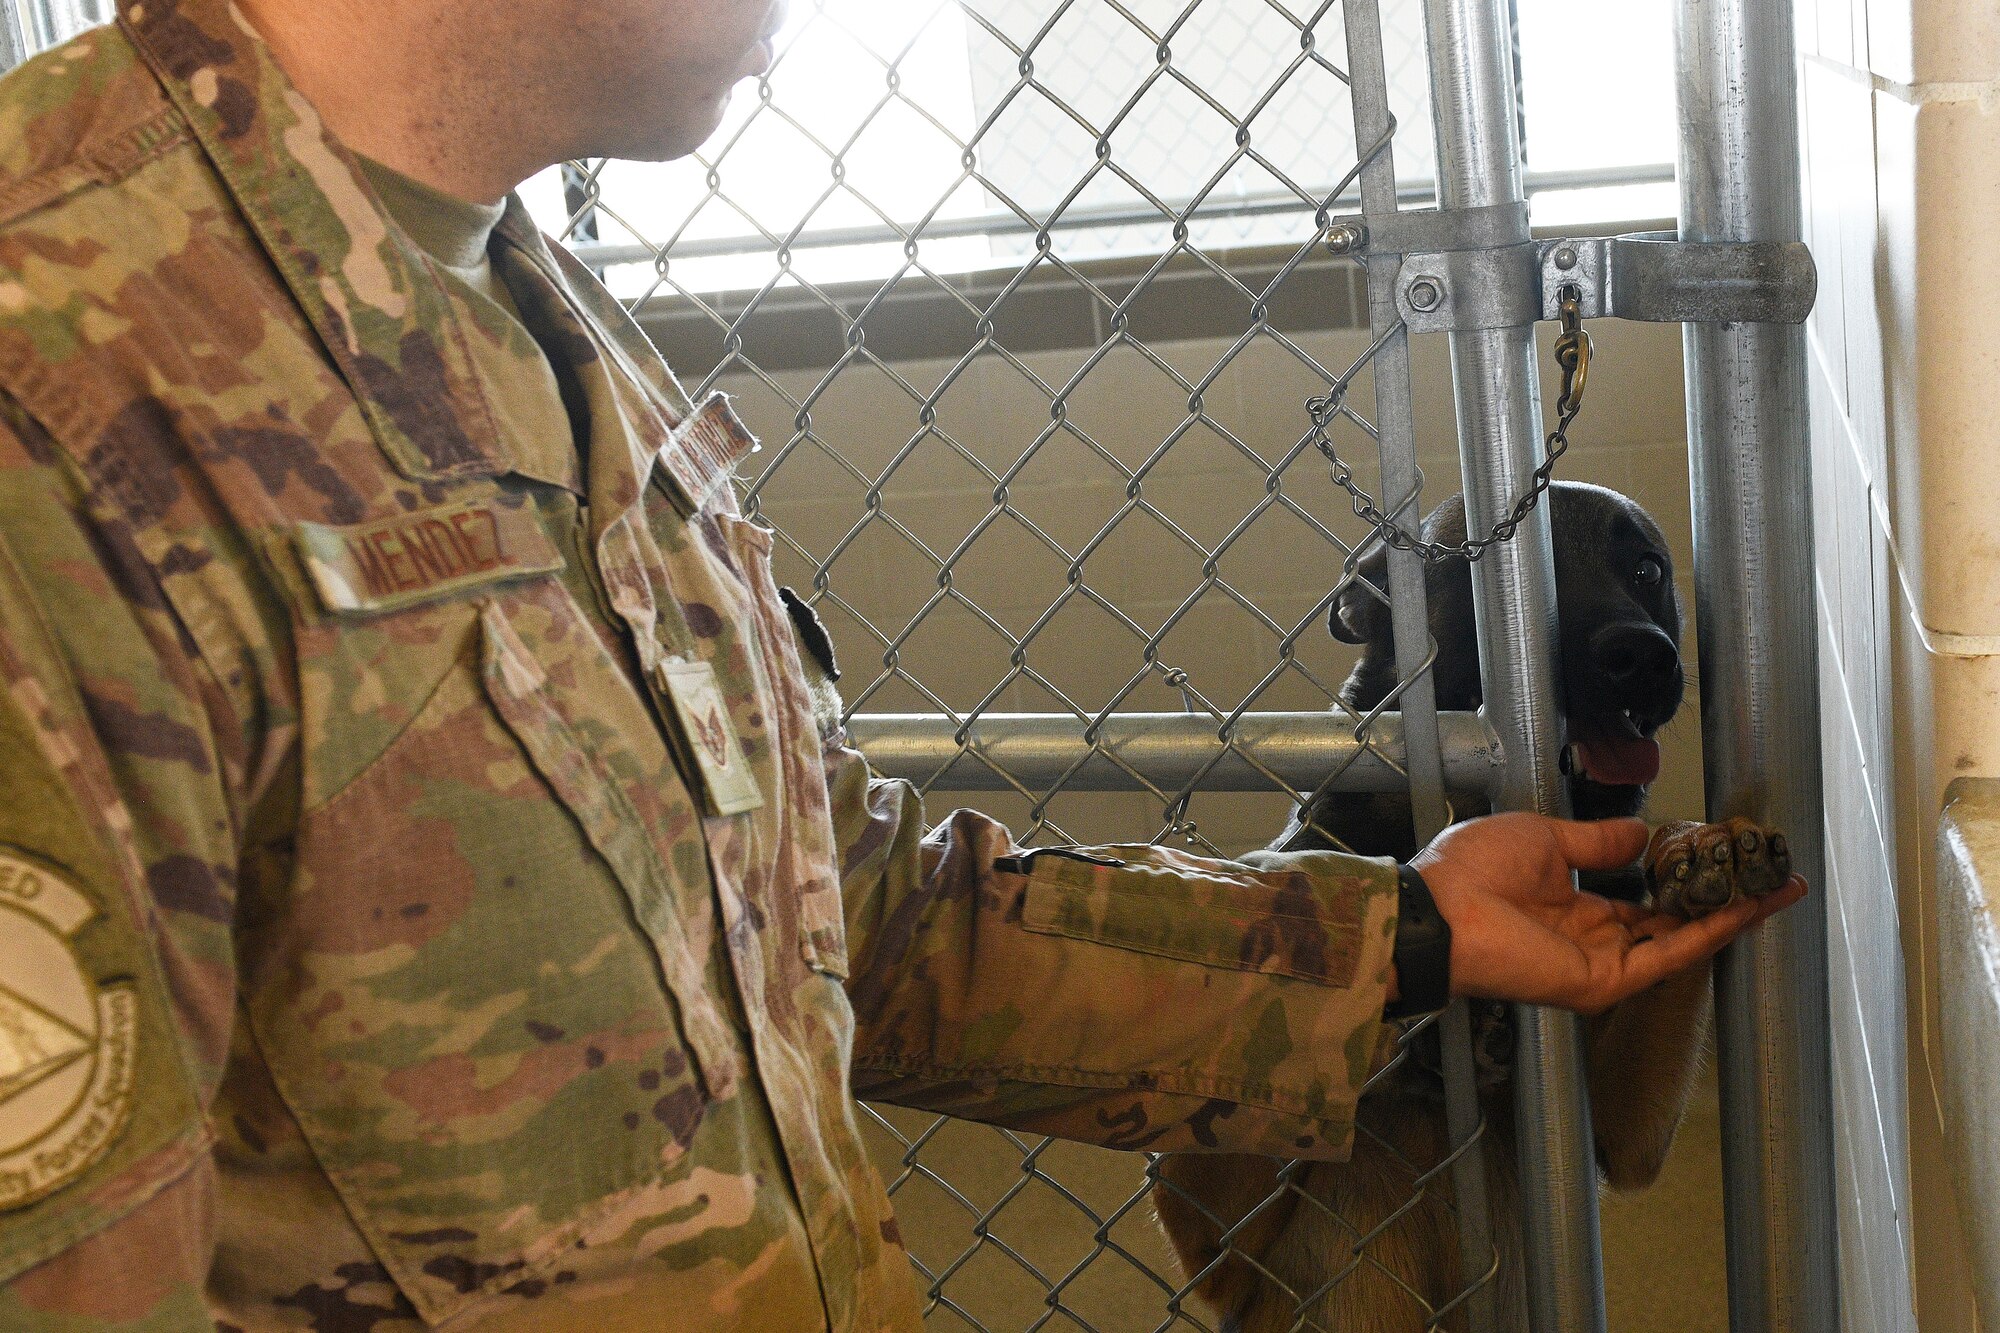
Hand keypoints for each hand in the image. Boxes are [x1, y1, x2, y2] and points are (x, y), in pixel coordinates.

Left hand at [1407, 813, 1806, 1014]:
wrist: (1440, 909)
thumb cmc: (1473, 871)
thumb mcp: (1544, 838)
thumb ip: (1597, 842)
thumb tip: (1642, 833)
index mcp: (1573, 907)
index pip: (1644, 898)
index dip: (1684, 878)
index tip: (1724, 856)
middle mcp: (1593, 939)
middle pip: (1673, 924)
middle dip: (1723, 900)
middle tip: (1772, 874)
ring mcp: (1601, 963)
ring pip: (1681, 941)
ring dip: (1731, 916)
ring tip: (1778, 889)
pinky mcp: (1603, 982)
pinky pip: (1666, 957)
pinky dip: (1708, 935)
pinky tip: (1745, 910)